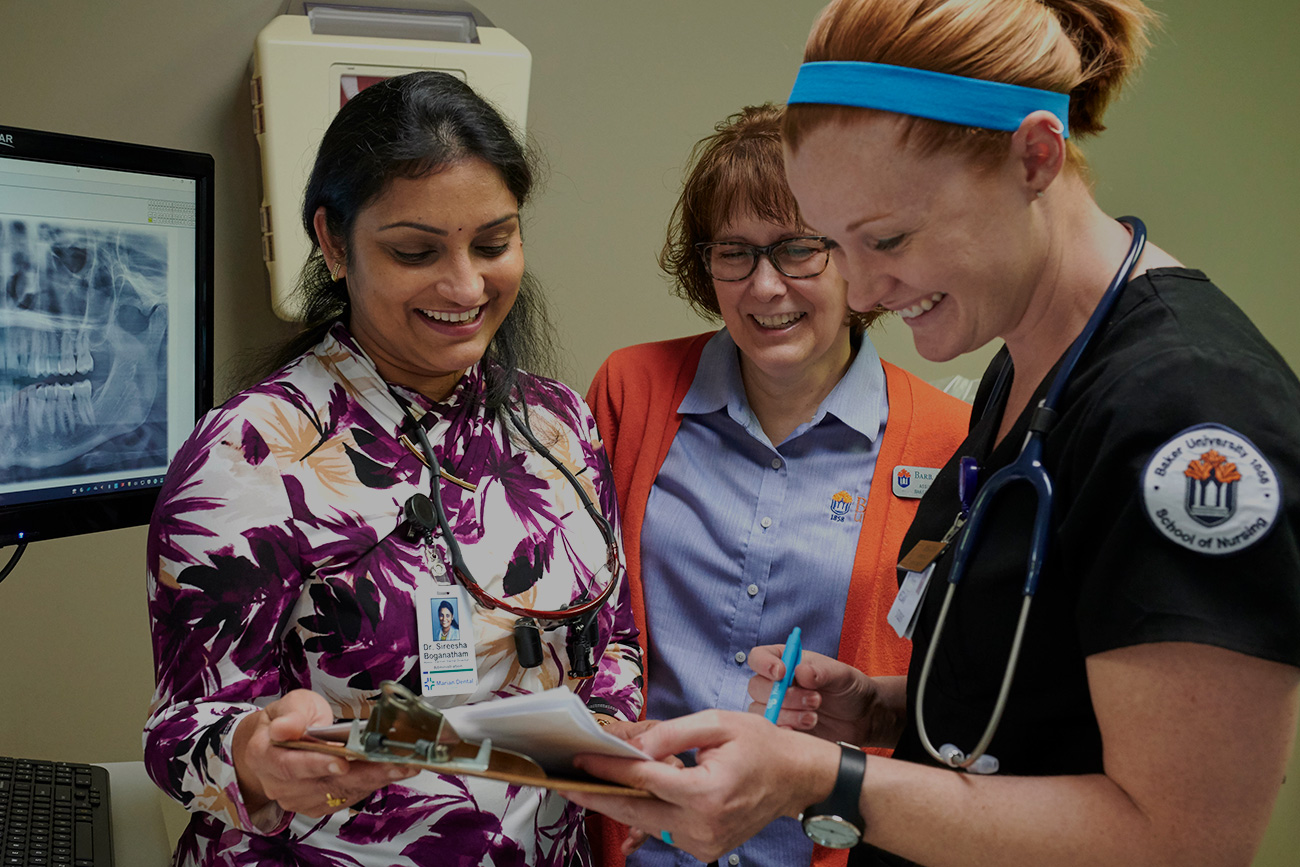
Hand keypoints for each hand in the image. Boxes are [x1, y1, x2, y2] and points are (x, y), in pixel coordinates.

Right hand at [231, 689, 419, 817]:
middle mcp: (281, 786)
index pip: (291, 766)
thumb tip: (285, 728)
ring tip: (406, 765)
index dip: (317, 764)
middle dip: (366, 773)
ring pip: (342, 792)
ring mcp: (300, 799)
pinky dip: (373, 784)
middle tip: (397, 762)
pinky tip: (395, 771)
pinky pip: (349, 797)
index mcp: (266, 757)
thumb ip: (291, 715)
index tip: (342, 761)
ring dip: (377, 779)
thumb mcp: (289, 705)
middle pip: (326, 783)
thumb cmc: (288, 720)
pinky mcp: (319, 805)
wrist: (276, 744)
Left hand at [562, 709, 838, 862]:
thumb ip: (671, 733)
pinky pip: (663, 829)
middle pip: (636, 810)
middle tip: (564, 782)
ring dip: (619, 802)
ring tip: (589, 783)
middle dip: (597, 795)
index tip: (580, 760)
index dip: (608, 769)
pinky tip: (627, 794)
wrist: (796, 780)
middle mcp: (703, 825)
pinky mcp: (704, 849)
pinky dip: (644, 811)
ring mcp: (703, 843)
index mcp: (708, 792)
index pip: (644, 779)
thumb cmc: (761, 746)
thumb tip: (632, 744)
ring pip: (646, 822)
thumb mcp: (718, 724)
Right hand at [746, 646, 904, 747]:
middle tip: (815, 700)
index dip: (764, 664)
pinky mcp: (783, 728)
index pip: (758, 657)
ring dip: (788, 715)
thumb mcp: (840, 675)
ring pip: (762, 711)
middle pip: (756, 687)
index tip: (782, 673)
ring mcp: (777, 708)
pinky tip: (806, 730)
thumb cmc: (848, 688)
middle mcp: (775, 684)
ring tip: (815, 717)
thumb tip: (800, 672)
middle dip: (785, 696)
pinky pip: (772, 731)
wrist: (861, 718)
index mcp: (785, 661)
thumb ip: (821, 672)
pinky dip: (786, 731)